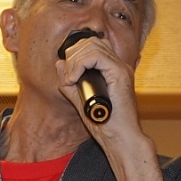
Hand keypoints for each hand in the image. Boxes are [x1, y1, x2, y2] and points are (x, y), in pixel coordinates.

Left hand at [56, 33, 144, 147]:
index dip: (75, 54)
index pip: (93, 46)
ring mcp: (121, 68)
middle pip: (92, 41)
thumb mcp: (80, 101)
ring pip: (93, 45)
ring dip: (75, 60)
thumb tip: (60, 64)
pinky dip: (80, 64)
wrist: (121, 138)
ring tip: (71, 79)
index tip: (67, 75)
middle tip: (68, 77)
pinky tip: (75, 79)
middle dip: (73, 55)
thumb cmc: (105, 124)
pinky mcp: (120, 74)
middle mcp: (118, 66)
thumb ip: (70, 83)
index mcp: (112, 70)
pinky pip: (97, 56)